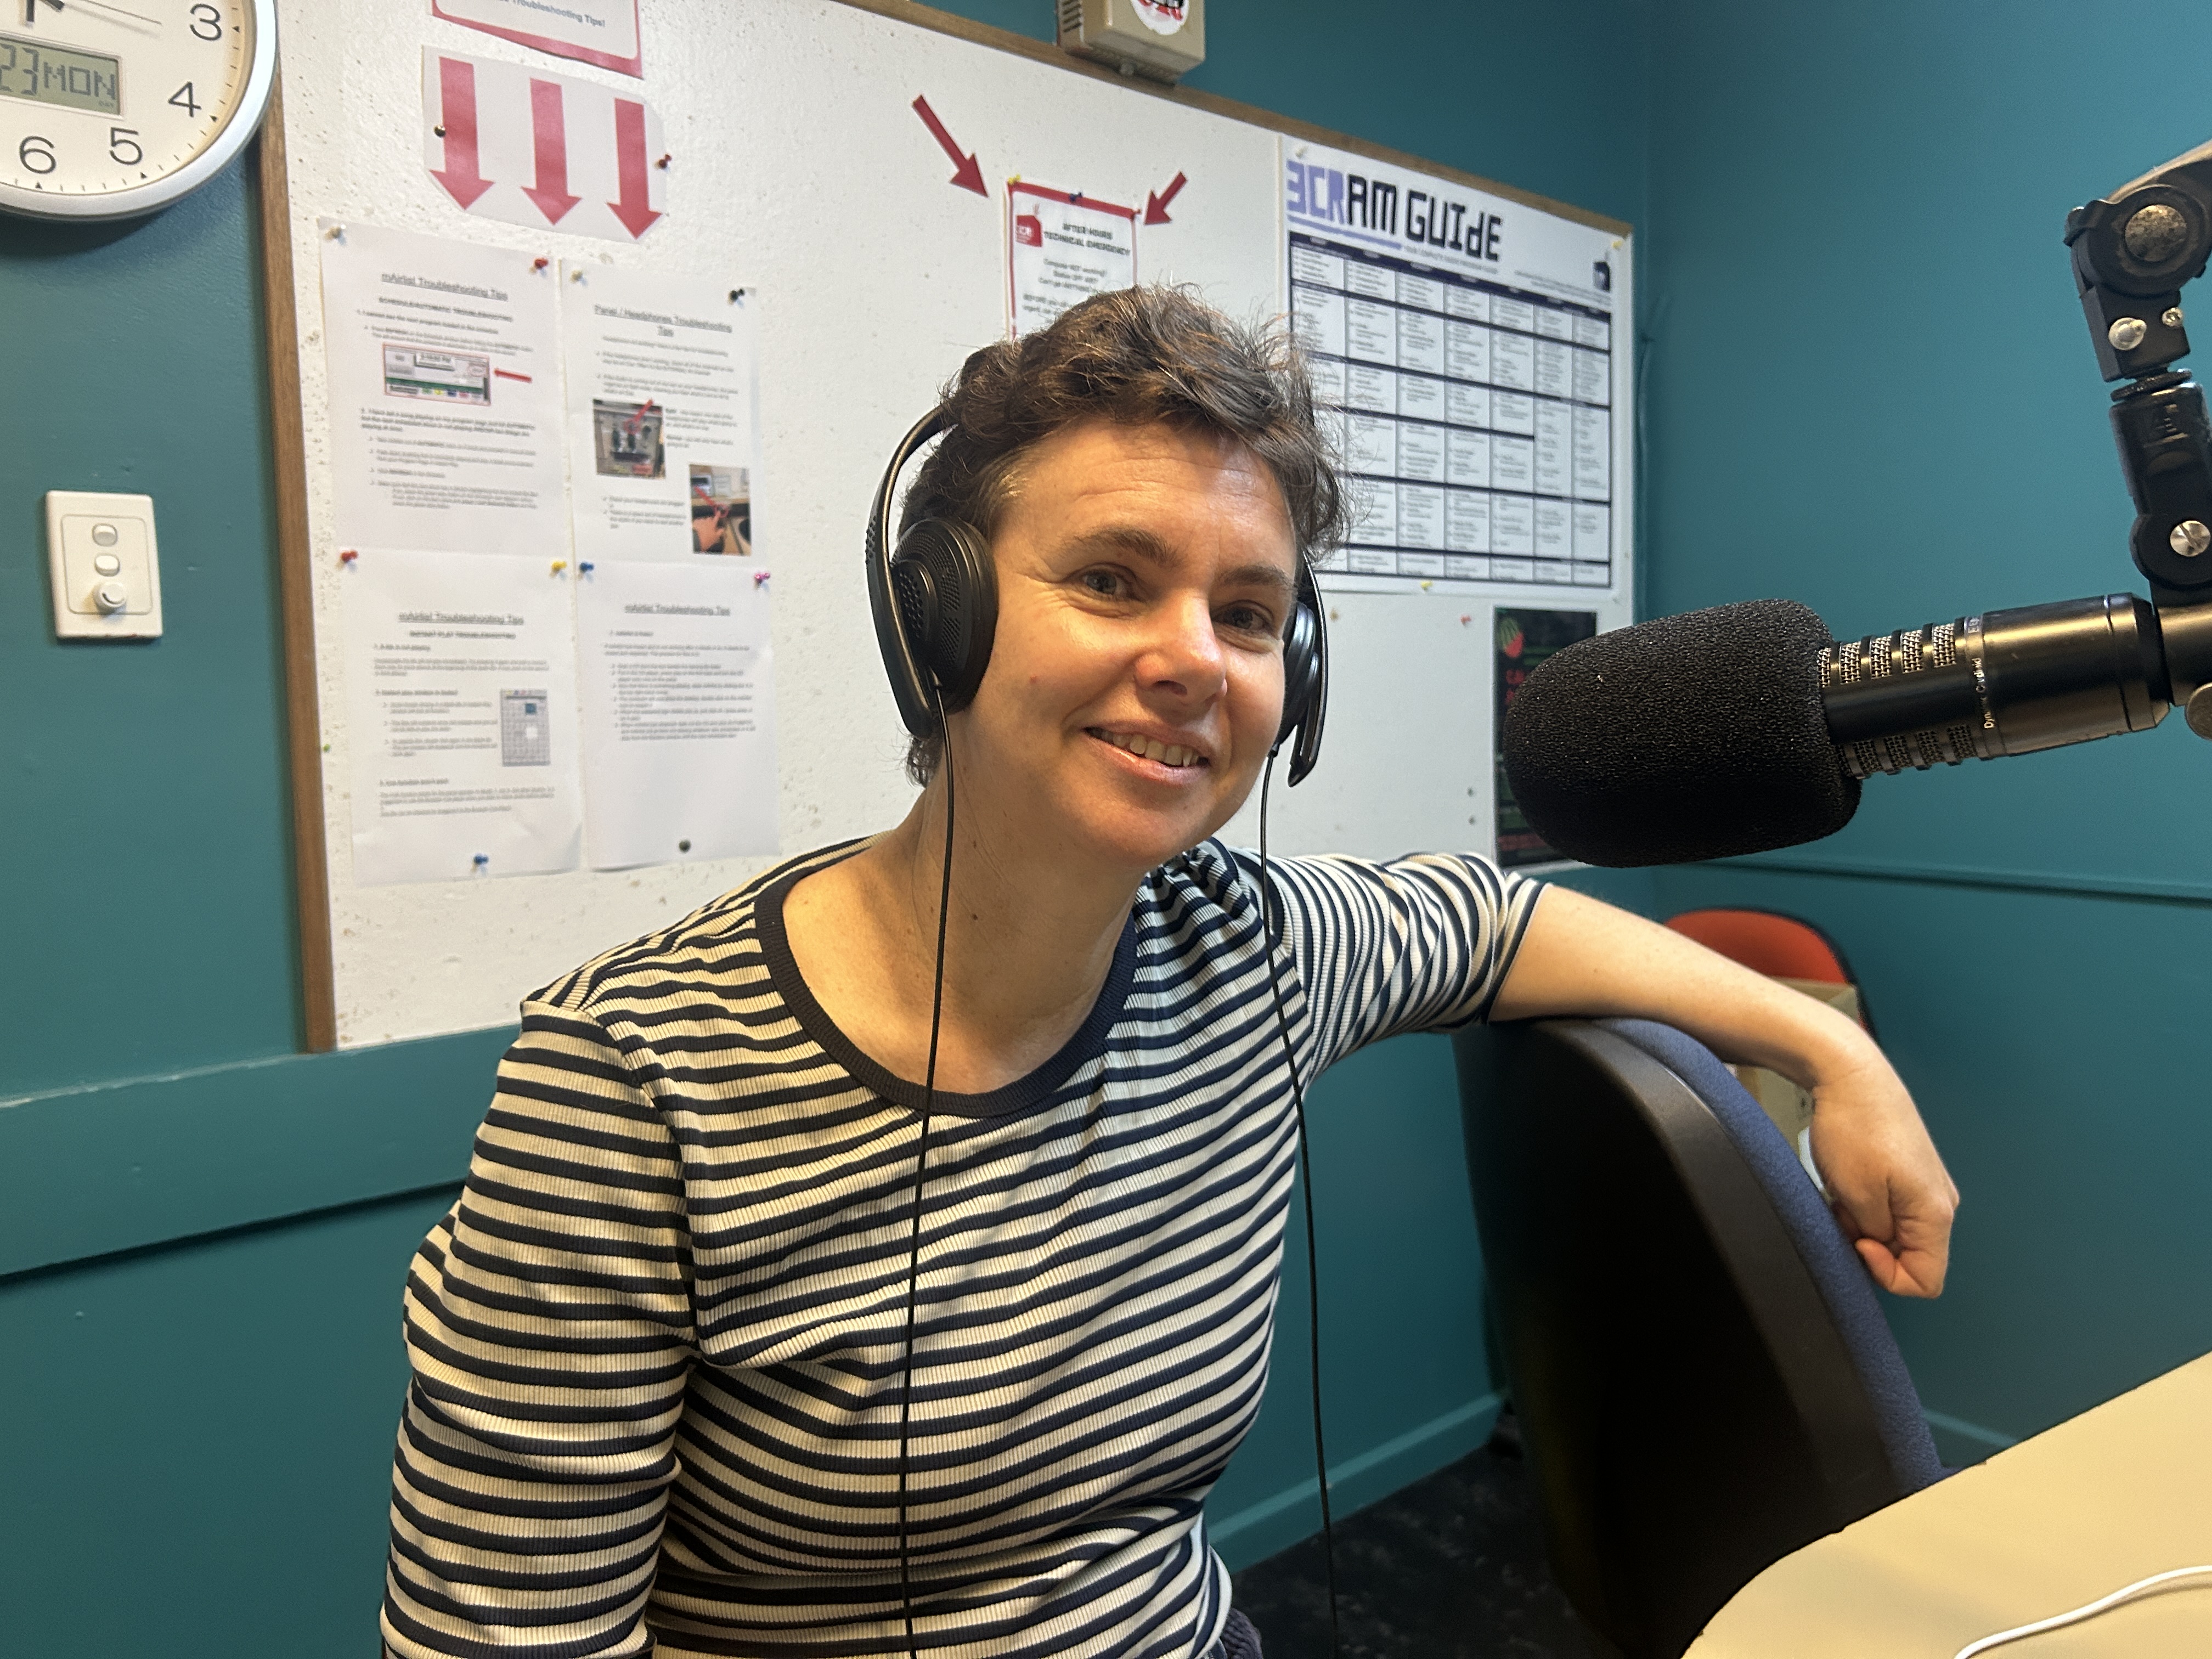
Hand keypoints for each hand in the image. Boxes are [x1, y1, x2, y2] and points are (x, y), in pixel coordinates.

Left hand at [1806, 1042, 1958, 1296]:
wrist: (1852, 1075)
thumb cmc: (1854, 1127)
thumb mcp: (1857, 1195)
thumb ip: (1876, 1236)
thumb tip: (1884, 1250)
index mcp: (1936, 1213)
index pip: (1926, 1281)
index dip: (1886, 1274)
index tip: (1858, 1242)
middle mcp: (1940, 1202)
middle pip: (1910, 1256)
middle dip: (1870, 1245)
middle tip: (1843, 1212)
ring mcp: (1926, 1186)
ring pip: (1896, 1232)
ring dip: (1864, 1224)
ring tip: (1843, 1193)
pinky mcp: (1910, 1173)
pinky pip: (1890, 1209)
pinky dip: (1865, 1206)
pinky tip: (1848, 1182)